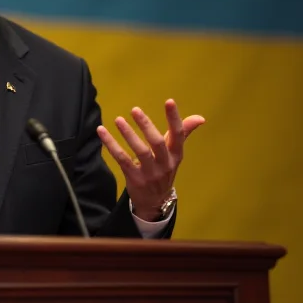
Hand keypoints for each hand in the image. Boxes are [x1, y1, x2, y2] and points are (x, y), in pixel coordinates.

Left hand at [97, 99, 204, 220]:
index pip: (178, 135)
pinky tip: (102, 132)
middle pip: (157, 143)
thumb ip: (183, 133)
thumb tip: (200, 118)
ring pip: (140, 151)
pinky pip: (122, 160)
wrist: (154, 202)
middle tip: (135, 110)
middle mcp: (165, 164)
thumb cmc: (163, 169)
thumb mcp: (175, 154)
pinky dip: (111, 145)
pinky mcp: (135, 179)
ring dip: (128, 134)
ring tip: (118, 120)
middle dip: (147, 125)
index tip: (170, 101)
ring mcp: (150, 173)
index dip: (175, 118)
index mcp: (176, 155)